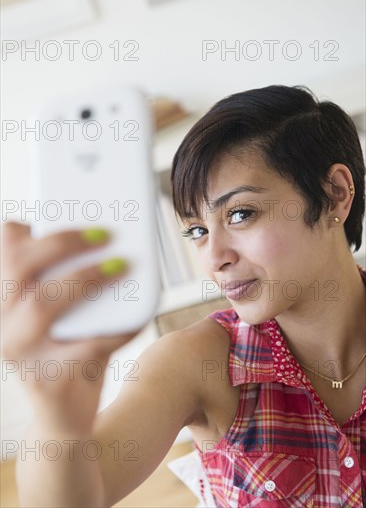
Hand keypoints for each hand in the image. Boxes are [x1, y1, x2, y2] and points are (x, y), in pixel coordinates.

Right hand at [1, 222, 140, 433]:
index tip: (62, 208)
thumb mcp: (65, 314)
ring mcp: (23, 353)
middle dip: (64, 243)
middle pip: (20, 268)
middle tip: (104, 234)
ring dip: (86, 279)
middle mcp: (4, 323)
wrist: (64, 421)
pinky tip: (137, 318)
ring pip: (43, 304)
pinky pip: (86, 345)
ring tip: (121, 266)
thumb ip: (75, 280)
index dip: (28, 227)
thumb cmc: (69, 352)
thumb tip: (115, 241)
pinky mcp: (49, 380)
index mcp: (7, 300)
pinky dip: (117, 328)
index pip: (5, 248)